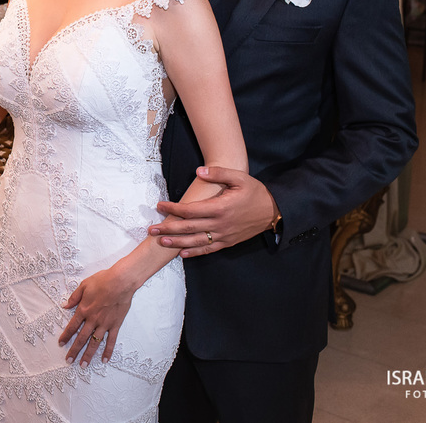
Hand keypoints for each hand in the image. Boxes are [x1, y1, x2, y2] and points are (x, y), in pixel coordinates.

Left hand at [58, 264, 138, 366]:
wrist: (121, 282)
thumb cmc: (103, 281)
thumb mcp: (84, 285)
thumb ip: (74, 297)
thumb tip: (65, 305)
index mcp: (84, 310)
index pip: (72, 326)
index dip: (66, 336)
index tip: (61, 344)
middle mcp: (93, 320)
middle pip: (81, 338)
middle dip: (74, 350)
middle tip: (69, 360)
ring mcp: (105, 324)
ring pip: (95, 343)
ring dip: (88, 354)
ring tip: (83, 365)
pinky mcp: (115, 325)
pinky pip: (111, 341)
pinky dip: (108, 351)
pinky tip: (104, 359)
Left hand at [149, 167, 277, 256]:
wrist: (273, 211)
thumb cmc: (255, 192)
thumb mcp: (239, 178)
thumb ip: (219, 174)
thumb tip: (199, 171)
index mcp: (220, 208)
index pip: (191, 210)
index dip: (174, 209)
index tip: (160, 206)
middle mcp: (220, 224)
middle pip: (189, 228)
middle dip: (168, 228)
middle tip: (151, 229)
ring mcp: (224, 235)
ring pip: (196, 241)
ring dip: (177, 242)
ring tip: (161, 242)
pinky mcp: (228, 242)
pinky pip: (208, 249)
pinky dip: (194, 252)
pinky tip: (182, 253)